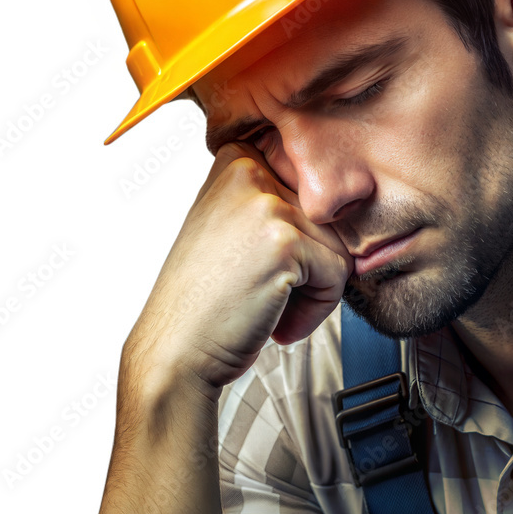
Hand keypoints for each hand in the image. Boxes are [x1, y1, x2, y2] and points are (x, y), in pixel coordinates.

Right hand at [126, 142, 352, 391]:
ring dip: (314, 290)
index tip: (263, 266)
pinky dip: (317, 309)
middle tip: (266, 295)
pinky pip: (338, 273)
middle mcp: (249, 171)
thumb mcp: (230, 226)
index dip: (299, 241)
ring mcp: (266, 204)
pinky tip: (276, 322)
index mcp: (237, 160)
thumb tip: (339, 200)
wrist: (173, 353)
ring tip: (269, 308)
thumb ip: (274, 201)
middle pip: (327, 219)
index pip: (311, 193)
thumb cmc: (203, 302)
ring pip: (337, 246)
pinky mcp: (284, 241)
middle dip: (309, 268)